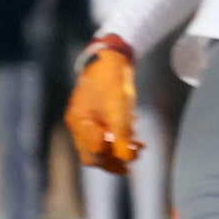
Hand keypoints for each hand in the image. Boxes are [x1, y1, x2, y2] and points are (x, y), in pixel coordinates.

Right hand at [65, 35, 139, 173]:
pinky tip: (133, 133)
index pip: (92, 153)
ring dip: (119, 147)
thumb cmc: (112, 81)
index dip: (111, 161)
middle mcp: (78, 123)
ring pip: (100, 142)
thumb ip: (121, 136)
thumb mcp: (119, 110)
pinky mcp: (95, 111)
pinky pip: (104, 130)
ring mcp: (86, 117)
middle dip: (114, 158)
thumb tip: (126, 159)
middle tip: (134, 160)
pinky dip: (119, 135)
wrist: (111, 56)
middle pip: (94, 152)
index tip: (130, 162)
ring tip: (140, 146)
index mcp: (79, 123)